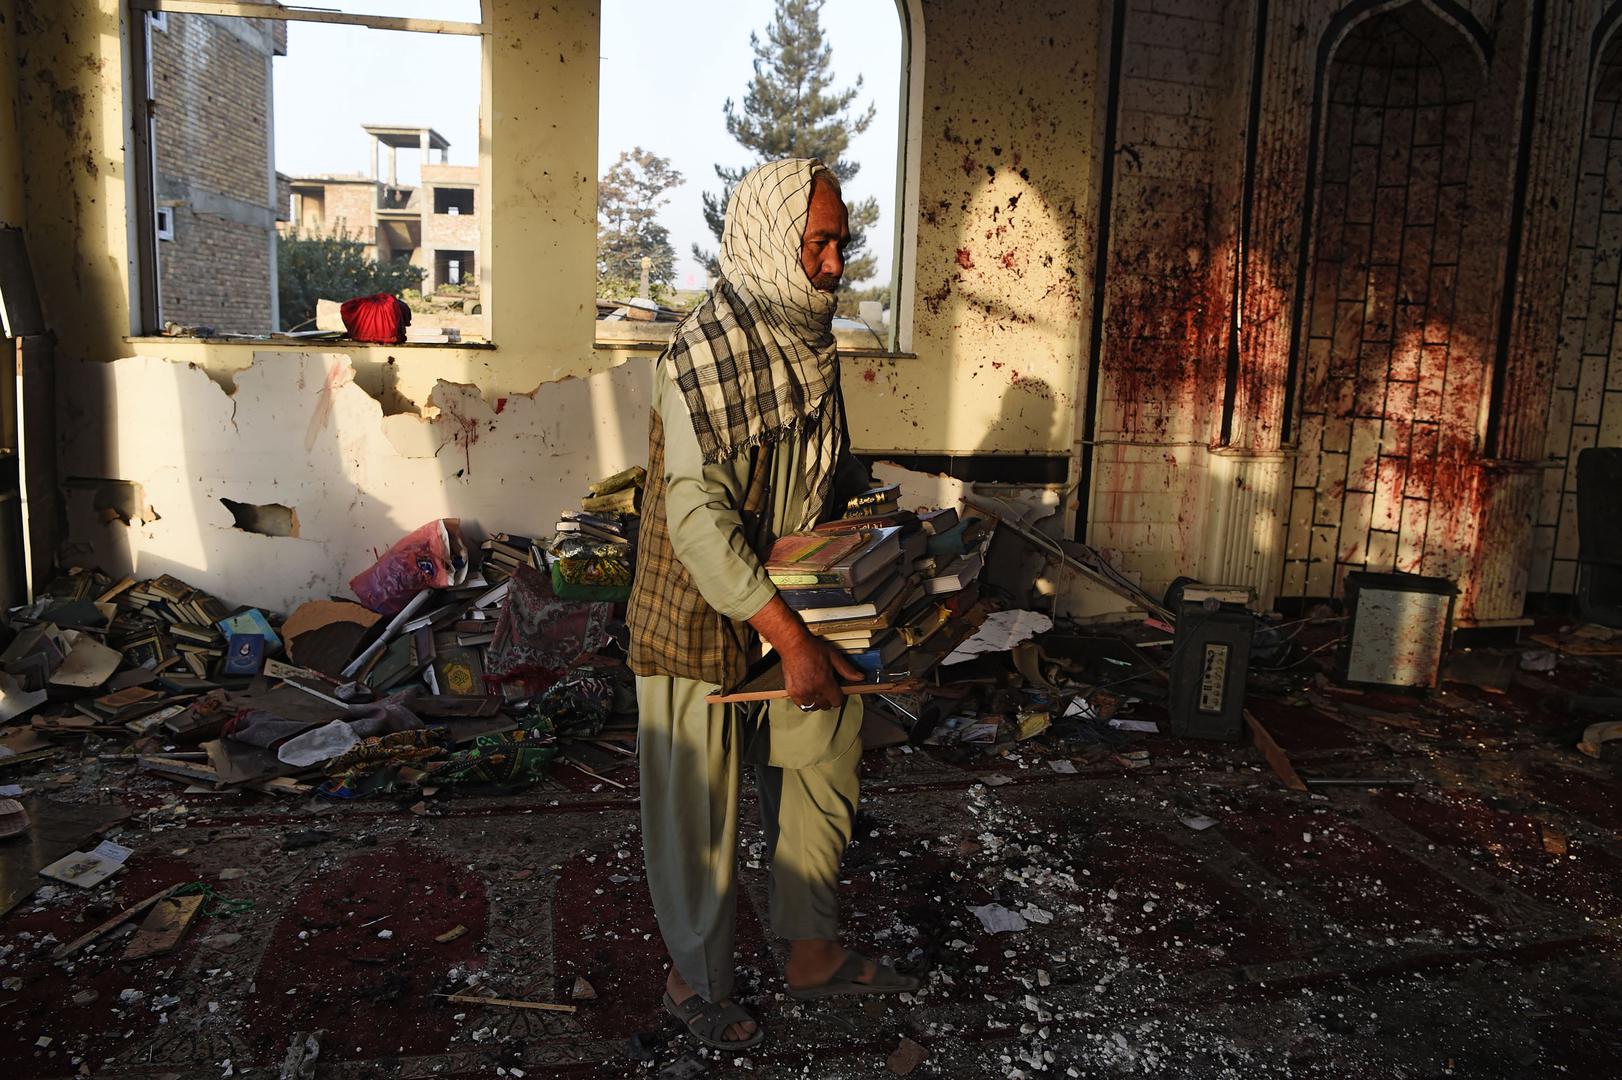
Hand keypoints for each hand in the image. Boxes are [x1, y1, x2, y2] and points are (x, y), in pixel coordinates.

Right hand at [746, 594, 863, 711]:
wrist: (793, 645)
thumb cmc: (811, 648)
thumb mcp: (833, 656)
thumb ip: (846, 669)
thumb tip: (859, 677)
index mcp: (824, 682)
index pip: (836, 701)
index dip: (838, 697)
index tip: (836, 693)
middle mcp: (812, 689)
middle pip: (825, 705)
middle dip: (828, 699)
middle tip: (827, 690)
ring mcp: (801, 692)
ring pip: (813, 706)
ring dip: (817, 702)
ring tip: (817, 693)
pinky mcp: (792, 692)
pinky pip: (801, 705)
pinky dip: (805, 702)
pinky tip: (808, 694)